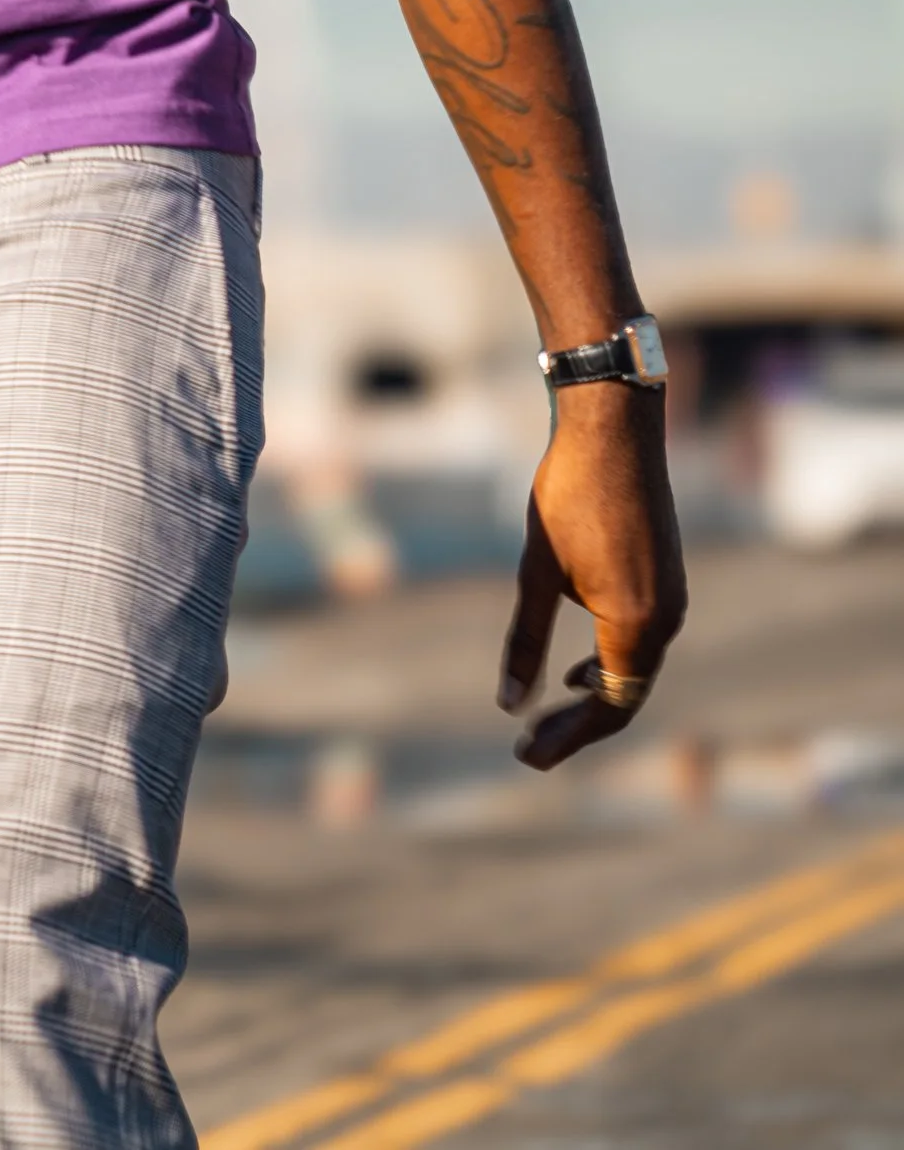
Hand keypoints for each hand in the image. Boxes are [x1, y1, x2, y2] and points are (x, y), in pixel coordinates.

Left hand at [498, 383, 686, 766]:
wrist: (614, 426)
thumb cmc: (569, 494)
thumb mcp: (536, 570)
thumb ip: (526, 642)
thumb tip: (508, 705)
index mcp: (636, 624)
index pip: (608, 705)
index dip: (567, 737)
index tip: (526, 755)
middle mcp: (667, 618)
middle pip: (626, 693)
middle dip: (578, 725)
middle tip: (529, 747)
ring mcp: (673, 597)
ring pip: (636, 666)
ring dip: (595, 693)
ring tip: (550, 714)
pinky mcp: (667, 576)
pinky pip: (643, 639)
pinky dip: (612, 661)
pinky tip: (581, 664)